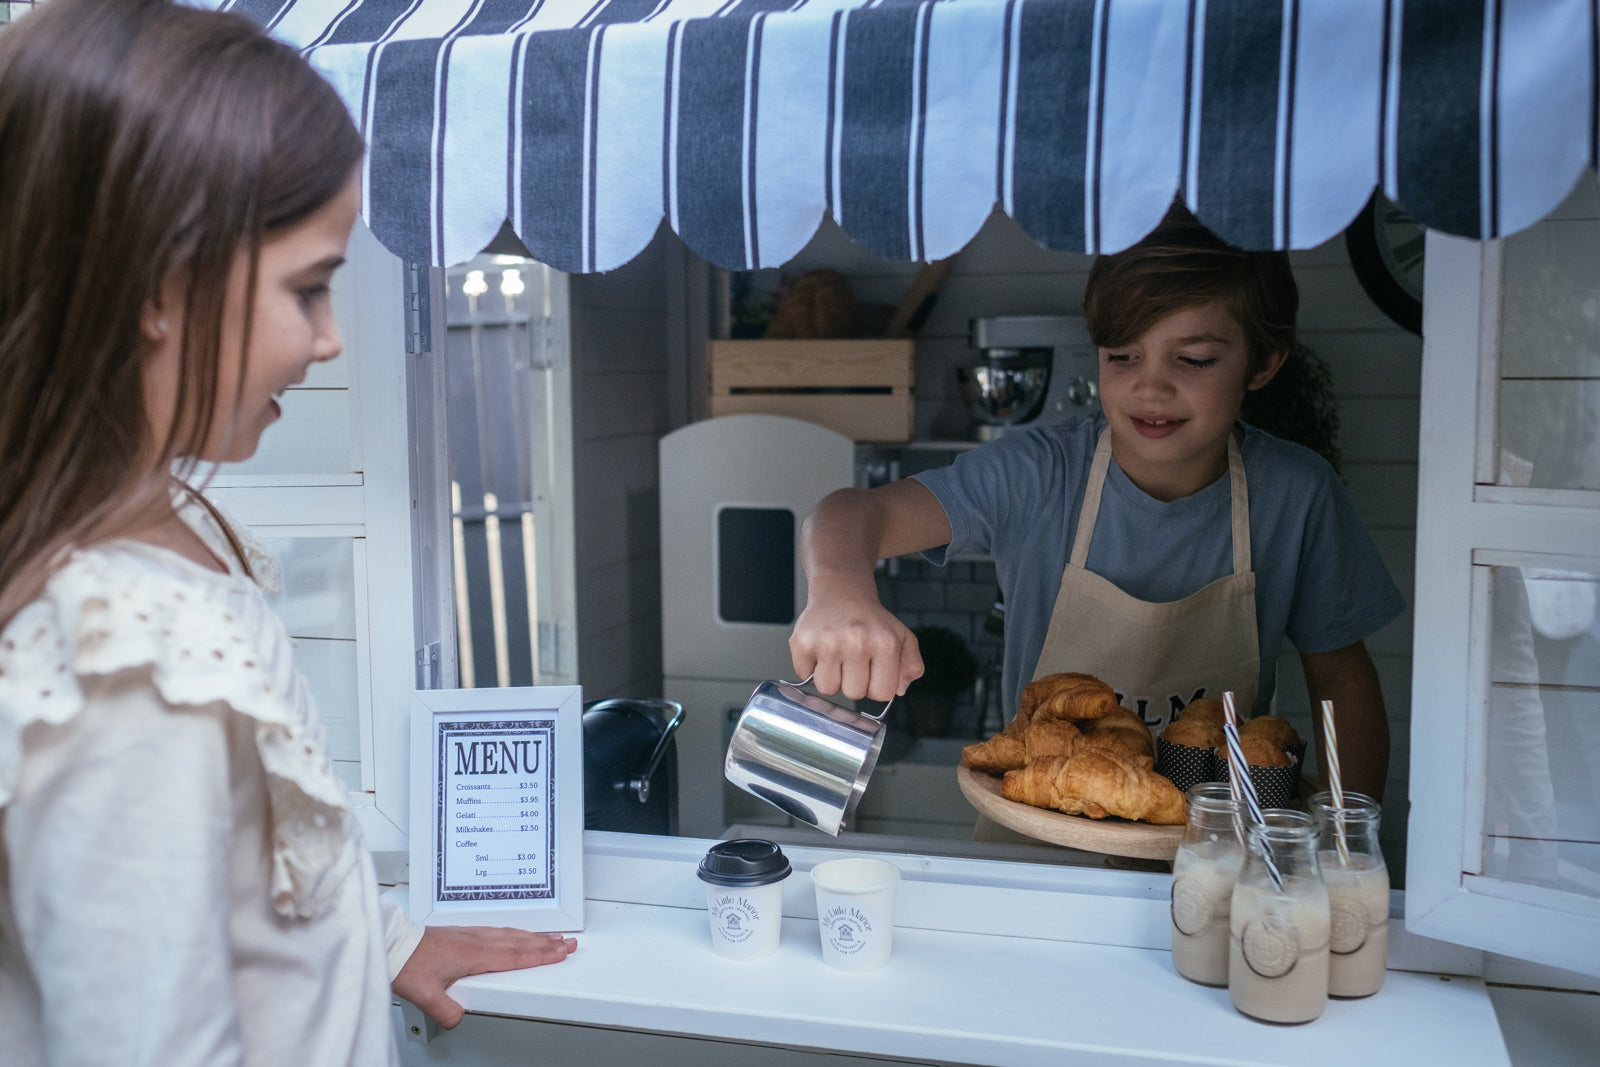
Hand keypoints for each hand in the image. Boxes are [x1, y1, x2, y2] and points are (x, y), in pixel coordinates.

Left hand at [392, 925, 576, 1028]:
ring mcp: (470, 934)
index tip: (560, 952)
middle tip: (567, 943)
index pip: (515, 955)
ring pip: (511, 934)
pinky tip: (517, 934)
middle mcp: (476, 941)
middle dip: (546, 943)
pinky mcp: (463, 932)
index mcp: (473, 955)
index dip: (540, 955)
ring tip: (551, 937)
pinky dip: (516, 932)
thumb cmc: (407, 964)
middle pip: (520, 941)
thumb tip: (461, 1019)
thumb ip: (446, 1010)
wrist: (392, 944)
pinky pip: (499, 930)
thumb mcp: (424, 995)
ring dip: (534, 936)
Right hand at [790, 589, 923, 703]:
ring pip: (827, 688)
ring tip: (837, 657)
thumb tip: (900, 689)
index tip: (873, 671)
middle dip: (853, 682)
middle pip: (853, 694)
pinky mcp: (802, 642)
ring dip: (831, 678)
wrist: (842, 591)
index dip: (876, 686)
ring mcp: (827, 642)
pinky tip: (820, 650)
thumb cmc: (871, 619)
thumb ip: (911, 666)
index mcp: (885, 643)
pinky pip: (804, 675)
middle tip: (853, 661)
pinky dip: (810, 667)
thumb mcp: (902, 637)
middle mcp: (856, 641)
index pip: (882, 693)